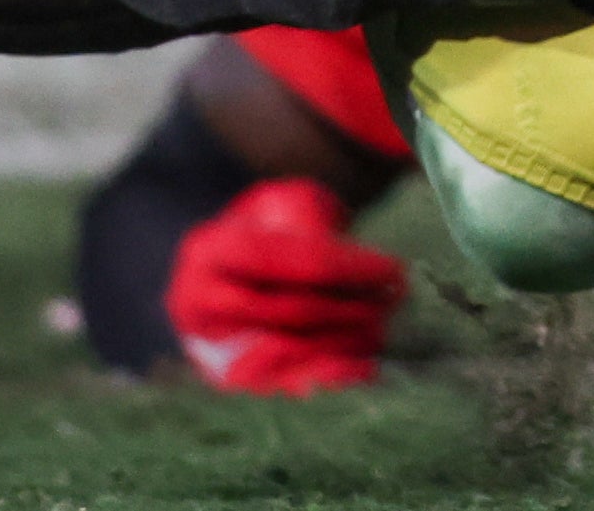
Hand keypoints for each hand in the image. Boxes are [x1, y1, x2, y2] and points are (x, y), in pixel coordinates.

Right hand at [165, 176, 400, 397]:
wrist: (238, 275)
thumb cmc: (270, 231)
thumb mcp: (286, 203)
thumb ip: (309, 222)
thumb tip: (349, 264)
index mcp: (209, 250)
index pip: (288, 260)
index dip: (346, 266)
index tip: (393, 268)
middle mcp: (200, 304)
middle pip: (292, 310)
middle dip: (351, 305)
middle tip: (393, 299)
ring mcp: (210, 349)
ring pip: (292, 354)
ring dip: (346, 341)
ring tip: (381, 325)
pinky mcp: (230, 386)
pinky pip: (285, 390)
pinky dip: (328, 380)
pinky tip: (364, 369)